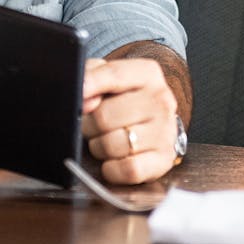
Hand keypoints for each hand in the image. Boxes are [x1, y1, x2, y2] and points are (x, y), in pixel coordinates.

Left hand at [82, 57, 180, 183]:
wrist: (155, 126)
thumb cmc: (125, 102)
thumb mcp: (109, 79)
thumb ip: (92, 76)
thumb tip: (85, 97)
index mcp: (147, 74)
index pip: (114, 75)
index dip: (90, 84)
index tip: (78, 94)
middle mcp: (161, 101)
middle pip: (105, 116)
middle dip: (90, 125)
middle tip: (94, 126)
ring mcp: (165, 131)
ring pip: (113, 145)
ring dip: (99, 148)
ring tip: (106, 140)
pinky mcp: (163, 159)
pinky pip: (128, 169)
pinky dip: (113, 170)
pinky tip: (114, 160)